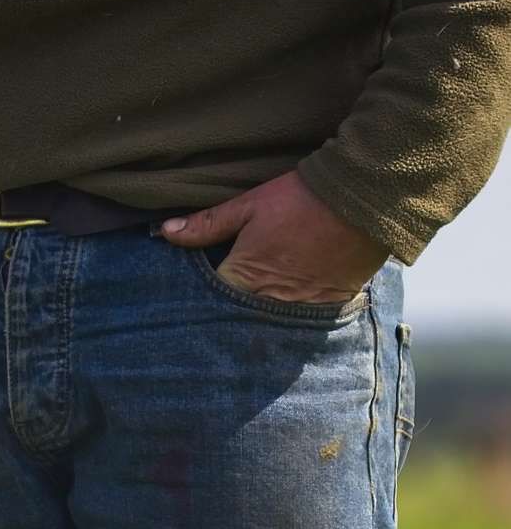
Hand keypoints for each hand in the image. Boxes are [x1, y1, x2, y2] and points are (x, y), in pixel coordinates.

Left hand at [161, 170, 387, 304]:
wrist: (362, 199)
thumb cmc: (301, 199)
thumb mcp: (249, 206)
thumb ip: (207, 224)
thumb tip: (166, 232)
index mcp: (243, 279)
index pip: (209, 306)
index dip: (199, 306)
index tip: (189, 307)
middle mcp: (268, 303)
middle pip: (237, 323)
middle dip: (227, 321)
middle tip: (215, 322)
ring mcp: (298, 311)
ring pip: (266, 329)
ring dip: (257, 325)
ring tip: (252, 318)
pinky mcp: (325, 310)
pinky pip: (300, 325)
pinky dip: (290, 322)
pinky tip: (284, 316)